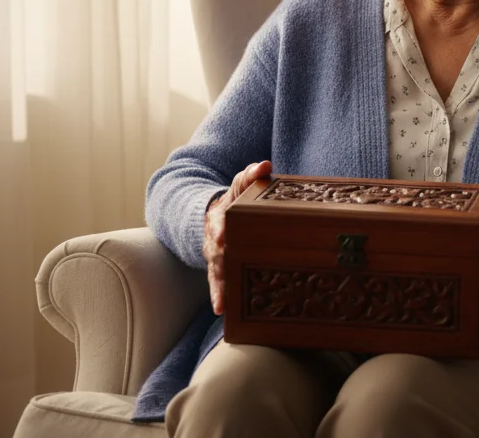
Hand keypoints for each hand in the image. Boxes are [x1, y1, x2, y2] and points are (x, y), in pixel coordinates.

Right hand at [203, 161, 270, 314]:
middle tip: (228, 276)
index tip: (224, 237)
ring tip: (223, 304)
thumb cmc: (236, 199)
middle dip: (221, 264)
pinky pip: (218, 284)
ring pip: (215, 272)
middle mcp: (214, 239)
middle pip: (216, 253)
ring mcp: (215, 257)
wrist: (215, 213)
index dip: (221, 230)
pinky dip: (219, 296)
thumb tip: (264, 165)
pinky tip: (222, 312)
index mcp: (220, 217)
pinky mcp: (219, 269)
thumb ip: (251, 175)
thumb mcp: (242, 185)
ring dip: (219, 288)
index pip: (220, 223)